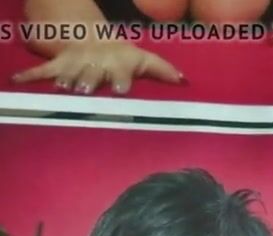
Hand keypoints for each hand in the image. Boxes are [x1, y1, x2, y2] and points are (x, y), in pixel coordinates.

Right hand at [12, 40, 183, 94]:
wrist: (91, 39)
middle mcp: (95, 65)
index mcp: (116, 65)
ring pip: (68, 74)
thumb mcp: (142, 58)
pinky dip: (29, 76)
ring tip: (62, 87)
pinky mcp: (57, 66)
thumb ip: (163, 69)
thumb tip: (185, 80)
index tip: (122, 89)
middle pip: (92, 75)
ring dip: (64, 80)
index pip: (120, 73)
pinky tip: (17, 81)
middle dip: (89, 81)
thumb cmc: (120, 57)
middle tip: (86, 88)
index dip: (120, 80)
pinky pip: (42, 71)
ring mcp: (75, 65)